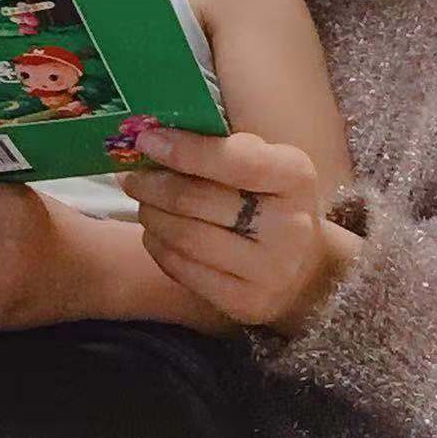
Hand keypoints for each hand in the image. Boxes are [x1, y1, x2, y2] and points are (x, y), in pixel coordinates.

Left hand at [122, 128, 359, 335]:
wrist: (305, 270)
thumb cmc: (272, 202)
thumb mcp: (266, 164)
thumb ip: (221, 146)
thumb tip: (155, 134)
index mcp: (295, 176)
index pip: (234, 159)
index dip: (184, 149)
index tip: (145, 139)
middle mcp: (289, 225)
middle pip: (196, 200)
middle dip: (153, 185)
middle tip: (131, 176)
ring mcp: (269, 270)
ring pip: (184, 237)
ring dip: (151, 215)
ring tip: (143, 203)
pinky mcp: (246, 303)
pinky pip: (183, 269)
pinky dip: (158, 246)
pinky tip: (156, 233)